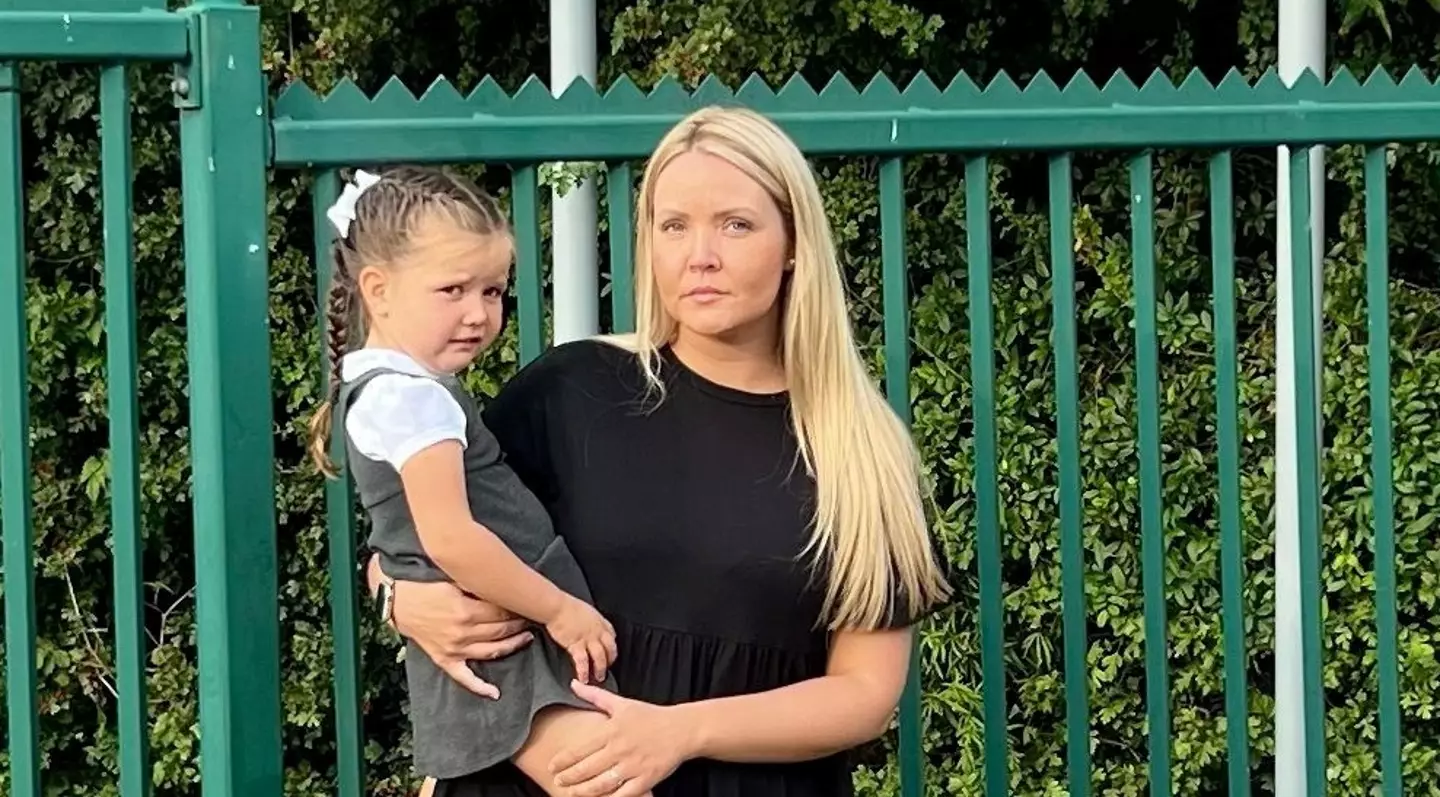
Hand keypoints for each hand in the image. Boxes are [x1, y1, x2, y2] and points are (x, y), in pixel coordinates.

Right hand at [389, 574, 533, 697]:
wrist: (397, 601)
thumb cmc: (424, 586)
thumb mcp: (453, 579)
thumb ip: (477, 586)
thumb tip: (502, 585)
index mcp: (465, 611)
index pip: (502, 612)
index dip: (518, 608)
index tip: (528, 604)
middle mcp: (462, 633)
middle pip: (501, 631)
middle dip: (520, 624)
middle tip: (532, 617)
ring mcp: (454, 649)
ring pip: (492, 651)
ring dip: (513, 646)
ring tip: (527, 638)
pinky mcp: (444, 659)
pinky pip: (464, 678)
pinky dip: (480, 687)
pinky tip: (495, 693)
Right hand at [544, 596, 617, 683]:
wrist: (557, 607)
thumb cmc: (568, 606)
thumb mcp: (586, 610)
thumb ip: (592, 620)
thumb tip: (592, 626)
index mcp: (600, 622)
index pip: (612, 636)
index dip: (611, 646)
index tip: (610, 653)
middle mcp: (597, 631)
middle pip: (610, 649)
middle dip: (610, 660)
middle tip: (607, 669)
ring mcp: (588, 639)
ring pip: (600, 657)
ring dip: (600, 669)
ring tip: (599, 678)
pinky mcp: (576, 645)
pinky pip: (583, 661)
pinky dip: (584, 671)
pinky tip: (583, 678)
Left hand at [549, 680, 690, 795]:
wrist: (682, 729)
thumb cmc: (650, 716)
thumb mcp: (622, 703)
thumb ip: (595, 696)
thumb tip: (573, 683)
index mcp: (612, 731)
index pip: (581, 749)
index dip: (563, 760)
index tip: (551, 765)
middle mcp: (620, 749)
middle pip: (587, 769)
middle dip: (569, 777)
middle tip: (557, 781)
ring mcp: (633, 766)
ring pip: (602, 784)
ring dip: (583, 791)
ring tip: (571, 793)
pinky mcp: (646, 780)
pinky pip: (624, 795)